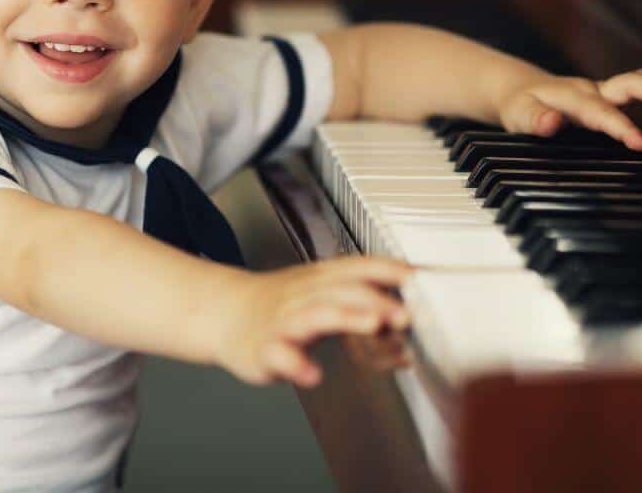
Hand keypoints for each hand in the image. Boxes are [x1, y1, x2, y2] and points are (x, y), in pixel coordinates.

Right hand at [218, 257, 412, 387]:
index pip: (356, 267)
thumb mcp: (320, 291)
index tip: (416, 276)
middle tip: (405, 314)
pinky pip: (279, 355)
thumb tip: (407, 315)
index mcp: (319, 279)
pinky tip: (312, 375)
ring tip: (374, 324)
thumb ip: (361, 300)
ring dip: (346, 316)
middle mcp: (304, 295)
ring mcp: (283, 321)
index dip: (386, 269)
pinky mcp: (264, 349)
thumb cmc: (281, 304)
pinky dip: (296, 364)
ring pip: (315, 314)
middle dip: (375, 299)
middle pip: (342, 290)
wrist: (225, 313)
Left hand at [498, 70, 641, 150]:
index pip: (601, 113)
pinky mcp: (610, 94)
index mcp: (572, 98)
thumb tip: (551, 122)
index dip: (622, 127)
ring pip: (638, 80)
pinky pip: (639, 85)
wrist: (520, 90)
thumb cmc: (521, 107)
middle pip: (627, 83)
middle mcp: (592, 90)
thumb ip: (535, 120)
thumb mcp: (519, 116)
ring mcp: (603, 90)